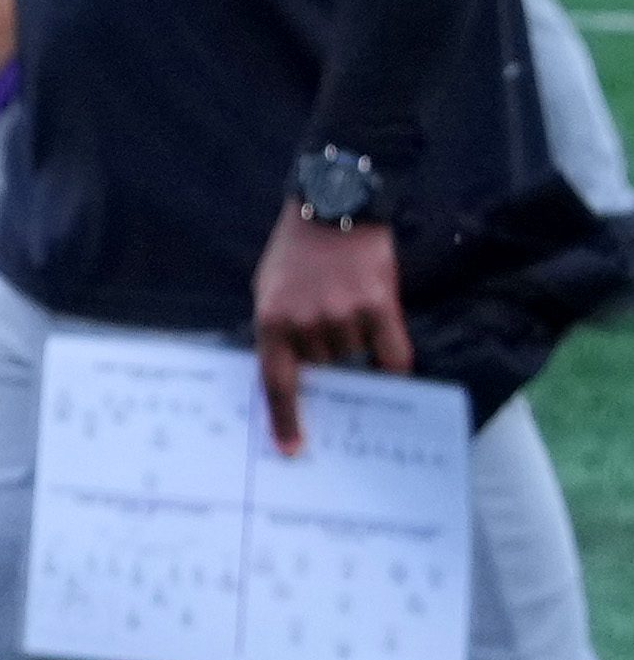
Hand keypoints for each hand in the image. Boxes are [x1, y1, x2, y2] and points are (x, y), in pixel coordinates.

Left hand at [249, 206, 412, 453]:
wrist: (333, 209)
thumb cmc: (294, 254)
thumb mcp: (268, 291)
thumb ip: (278, 333)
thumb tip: (293, 379)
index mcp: (271, 321)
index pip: (278, 384)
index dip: (285, 420)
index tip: (291, 449)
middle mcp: (307, 324)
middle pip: (323, 371)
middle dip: (324, 359)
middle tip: (326, 329)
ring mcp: (344, 317)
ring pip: (354, 360)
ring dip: (353, 345)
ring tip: (345, 306)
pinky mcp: (380, 308)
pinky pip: (392, 356)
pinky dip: (390, 362)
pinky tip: (388, 356)